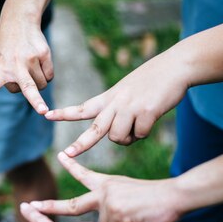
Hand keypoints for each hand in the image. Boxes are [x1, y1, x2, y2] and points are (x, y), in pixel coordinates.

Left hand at [0, 16, 52, 113]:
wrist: (20, 20)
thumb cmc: (8, 46)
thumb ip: (7, 77)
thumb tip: (26, 91)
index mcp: (1, 68)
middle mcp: (17, 65)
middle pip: (28, 87)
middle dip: (36, 101)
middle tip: (43, 111)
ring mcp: (32, 59)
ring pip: (41, 85)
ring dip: (38, 83)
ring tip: (30, 69)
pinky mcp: (44, 54)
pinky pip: (49, 75)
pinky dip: (46, 74)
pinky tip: (39, 63)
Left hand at [30, 152, 182, 221]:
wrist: (175, 196)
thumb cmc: (158, 201)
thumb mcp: (131, 205)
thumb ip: (115, 216)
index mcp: (108, 184)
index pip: (84, 174)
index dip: (72, 166)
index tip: (60, 155)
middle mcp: (104, 190)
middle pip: (72, 205)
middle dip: (50, 207)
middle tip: (31, 206)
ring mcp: (108, 201)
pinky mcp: (116, 212)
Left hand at [45, 50, 189, 152]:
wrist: (175, 67)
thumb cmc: (152, 81)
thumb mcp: (127, 92)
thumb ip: (117, 112)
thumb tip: (116, 138)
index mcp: (109, 97)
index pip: (83, 107)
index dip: (65, 113)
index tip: (47, 115)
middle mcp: (116, 103)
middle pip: (95, 129)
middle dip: (80, 144)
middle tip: (67, 155)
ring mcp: (130, 107)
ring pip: (119, 138)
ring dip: (129, 138)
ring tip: (139, 122)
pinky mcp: (146, 112)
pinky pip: (140, 135)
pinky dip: (146, 132)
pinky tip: (152, 118)